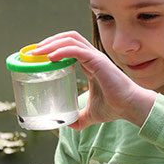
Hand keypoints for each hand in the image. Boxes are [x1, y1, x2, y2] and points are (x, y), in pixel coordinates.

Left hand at [32, 31, 155, 128]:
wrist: (130, 107)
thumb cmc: (115, 107)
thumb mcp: (91, 114)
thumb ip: (79, 118)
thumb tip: (67, 126)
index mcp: (89, 64)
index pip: (69, 46)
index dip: (53, 46)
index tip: (38, 56)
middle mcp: (92, 56)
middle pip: (67, 37)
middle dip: (49, 40)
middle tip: (33, 51)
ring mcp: (95, 57)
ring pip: (70, 39)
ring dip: (51, 43)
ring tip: (37, 52)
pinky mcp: (98, 61)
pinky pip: (76, 50)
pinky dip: (61, 51)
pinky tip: (50, 58)